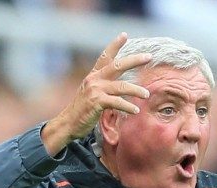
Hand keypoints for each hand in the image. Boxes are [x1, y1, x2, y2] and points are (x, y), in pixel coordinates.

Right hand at [41, 32, 151, 154]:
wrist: (68, 123)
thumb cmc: (82, 109)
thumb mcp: (91, 92)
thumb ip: (103, 85)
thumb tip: (119, 84)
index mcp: (93, 75)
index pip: (105, 56)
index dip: (115, 45)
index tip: (125, 35)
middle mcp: (94, 79)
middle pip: (117, 65)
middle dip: (134, 60)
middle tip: (149, 57)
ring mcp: (95, 90)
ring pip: (121, 86)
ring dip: (136, 90)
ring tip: (147, 94)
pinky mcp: (96, 102)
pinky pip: (117, 102)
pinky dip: (128, 106)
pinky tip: (136, 110)